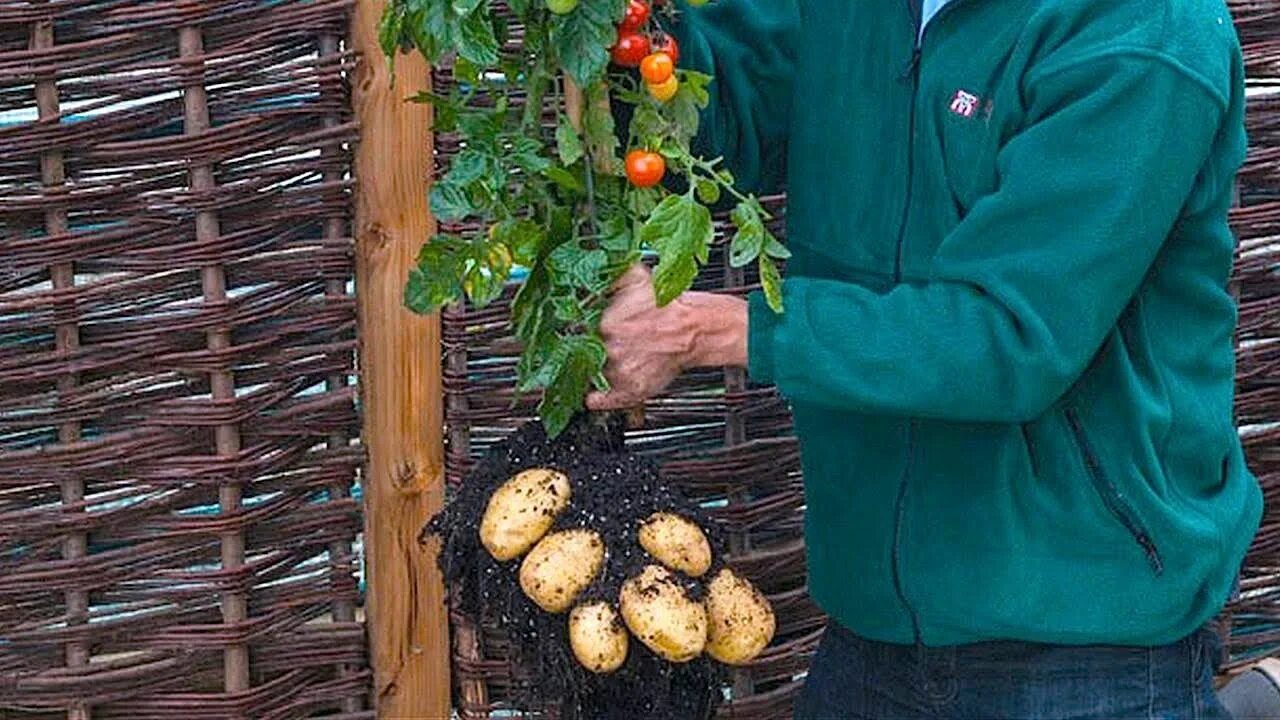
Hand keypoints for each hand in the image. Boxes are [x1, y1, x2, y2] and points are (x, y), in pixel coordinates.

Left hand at [586, 264, 747, 410]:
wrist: (697, 328)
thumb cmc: (670, 306)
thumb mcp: (635, 277)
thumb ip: (608, 274)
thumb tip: (588, 274)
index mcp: (606, 324)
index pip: (573, 331)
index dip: (573, 330)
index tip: (571, 330)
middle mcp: (611, 350)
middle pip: (580, 353)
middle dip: (581, 349)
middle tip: (587, 344)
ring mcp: (620, 372)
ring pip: (589, 375)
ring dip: (588, 370)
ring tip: (594, 362)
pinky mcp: (630, 390)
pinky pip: (600, 400)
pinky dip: (594, 398)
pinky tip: (591, 391)